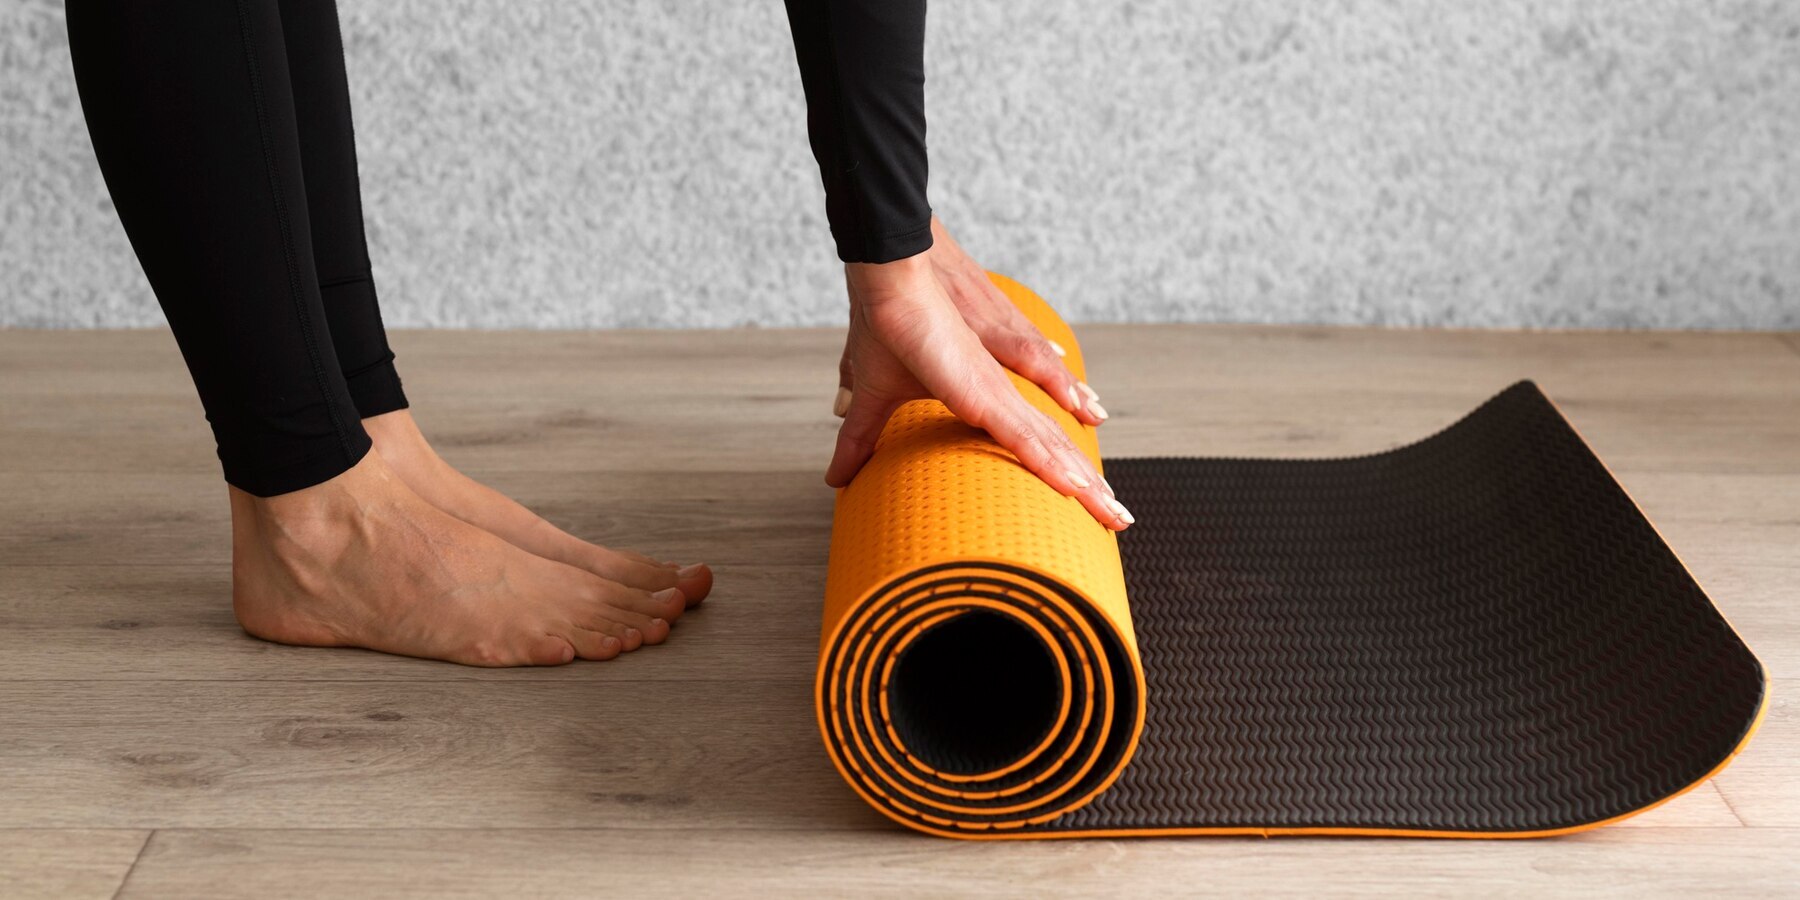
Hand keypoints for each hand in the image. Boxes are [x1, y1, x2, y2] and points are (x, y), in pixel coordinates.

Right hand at [827, 233, 1130, 530]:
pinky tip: (1080, 489)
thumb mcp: (873, 400)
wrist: (889, 281)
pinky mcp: (986, 395)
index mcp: (984, 400)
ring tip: (1118, 517)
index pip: (1031, 444)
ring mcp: (998, 398)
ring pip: (1053, 451)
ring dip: (1085, 487)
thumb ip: (861, 439)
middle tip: (1120, 520)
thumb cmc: (886, 328)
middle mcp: (1002, 400)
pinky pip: (1027, 438)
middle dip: (1088, 490)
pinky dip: (1052, 465)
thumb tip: (834, 479)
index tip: (1085, 501)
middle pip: (1055, 452)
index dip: (1057, 472)